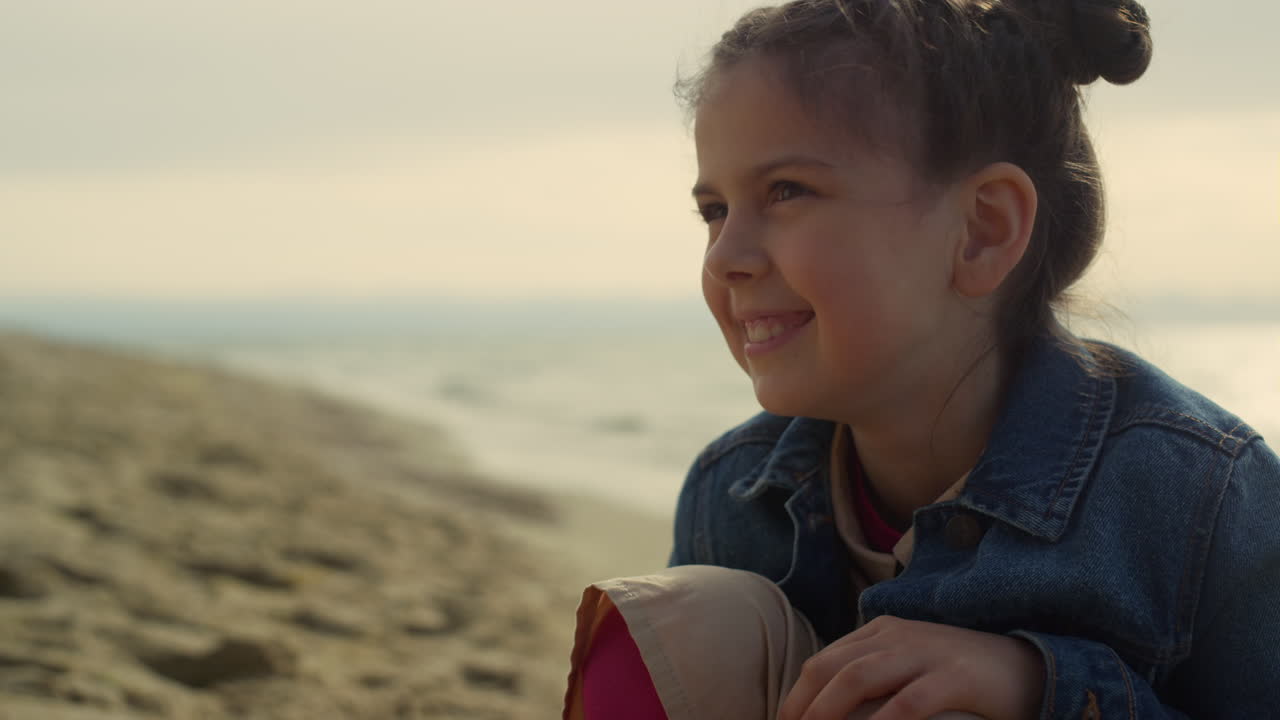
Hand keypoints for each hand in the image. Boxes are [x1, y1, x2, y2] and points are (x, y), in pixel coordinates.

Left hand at [777, 615, 1044, 719]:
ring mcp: (927, 653)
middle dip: (801, 707)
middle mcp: (897, 636)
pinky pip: (909, 702)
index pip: (822, 662)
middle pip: (830, 669)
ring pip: (858, 678)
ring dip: (826, 713)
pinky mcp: (957, 677)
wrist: (1029, 666)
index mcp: (881, 632)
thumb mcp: (909, 667)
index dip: (795, 698)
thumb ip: (873, 679)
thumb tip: (826, 710)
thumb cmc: (961, 676)